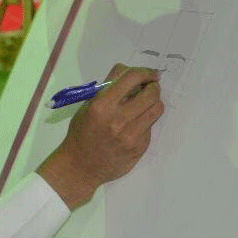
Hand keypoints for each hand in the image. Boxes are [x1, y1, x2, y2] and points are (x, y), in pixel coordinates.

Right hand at [37, 64, 163, 208]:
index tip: (151, 73)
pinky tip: (136, 125)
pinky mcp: (140, 147)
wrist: (81, 166)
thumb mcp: (88, 105)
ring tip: (145, 104)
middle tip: (149, 88)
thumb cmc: (82, 131)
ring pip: (157, 108)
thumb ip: (108, 87)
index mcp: (102, 104)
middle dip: (153, 87)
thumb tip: (128, 71)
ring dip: (153, 103)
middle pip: (151, 93)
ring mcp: (131, 135)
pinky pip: (151, 127)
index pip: (132, 78)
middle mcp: (118, 119)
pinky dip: (146, 122)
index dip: (146, 72)